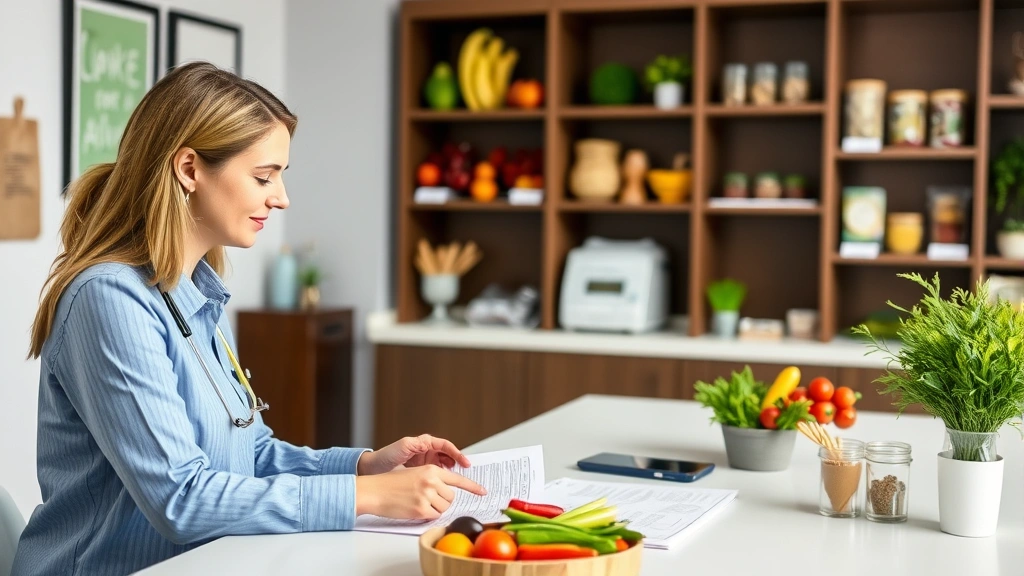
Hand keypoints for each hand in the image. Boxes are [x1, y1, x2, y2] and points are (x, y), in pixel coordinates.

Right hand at [355, 464, 486, 519]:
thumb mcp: (415, 473)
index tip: (483, 491)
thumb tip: (447, 491)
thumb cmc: (391, 483)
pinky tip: (415, 509)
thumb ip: (432, 479)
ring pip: (444, 508)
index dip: (472, 487)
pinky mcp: (421, 509)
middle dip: (443, 501)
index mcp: (432, 470)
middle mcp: (432, 481)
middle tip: (428, 500)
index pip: (458, 479)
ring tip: (418, 503)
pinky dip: (427, 516)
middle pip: (451, 498)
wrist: (374, 491)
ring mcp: (427, 495)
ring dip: (435, 509)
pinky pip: (434, 516)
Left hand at [357, 434, 470, 475]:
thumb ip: (417, 444)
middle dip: (457, 464)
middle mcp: (427, 452)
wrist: (373, 469)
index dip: (458, 454)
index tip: (465, 463)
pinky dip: (442, 482)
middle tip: (464, 474)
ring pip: (444, 468)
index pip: (446, 446)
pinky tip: (443, 488)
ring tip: (455, 482)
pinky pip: (436, 478)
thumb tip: (430, 442)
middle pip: (448, 457)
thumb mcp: (403, 447)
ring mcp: (425, 464)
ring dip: (451, 474)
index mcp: (424, 443)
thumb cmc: (386, 456)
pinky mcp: (421, 475)